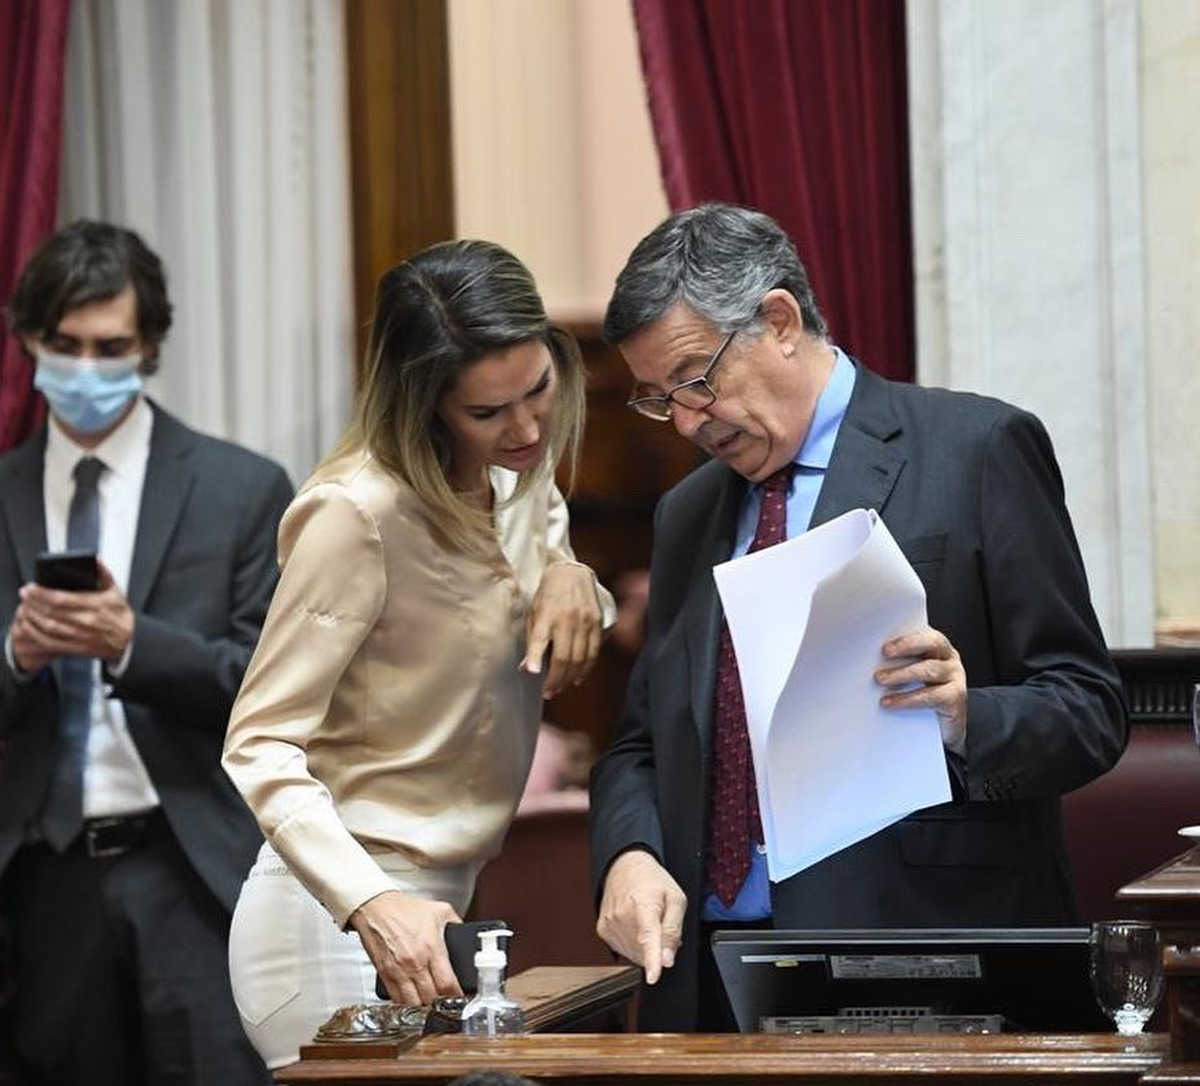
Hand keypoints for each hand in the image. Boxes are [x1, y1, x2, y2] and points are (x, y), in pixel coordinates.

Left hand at [11, 561, 133, 669]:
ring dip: (33, 617)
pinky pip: (51, 643)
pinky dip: (36, 634)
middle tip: (25, 594)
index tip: (31, 587)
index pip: (63, 598)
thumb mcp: (115, 591)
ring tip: (26, 607)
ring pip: (49, 627)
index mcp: (97, 605)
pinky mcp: (77, 648)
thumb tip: (95, 560)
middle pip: (52, 612)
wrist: (129, 640)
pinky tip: (31, 626)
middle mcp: (89, 621)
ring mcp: (82, 636)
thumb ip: (104, 574)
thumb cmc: (120, 614)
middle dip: (34, 602)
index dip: (43, 593)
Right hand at [348, 890, 462, 1005]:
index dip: (457, 995)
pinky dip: (406, 1004)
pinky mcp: (385, 975)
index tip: (460, 997)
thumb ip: (456, 923)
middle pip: (432, 998)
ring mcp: (399, 971)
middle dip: (441, 1003)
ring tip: (430, 1003)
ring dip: (424, 1007)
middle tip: (446, 1000)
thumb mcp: (440, 910)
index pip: (447, 984)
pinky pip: (396, 999)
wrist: (377, 907)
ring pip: (414, 1004)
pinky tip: (413, 1000)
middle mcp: (415, 962)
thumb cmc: (405, 909)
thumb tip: (466, 933)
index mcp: (431, 948)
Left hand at [522, 562, 602, 697]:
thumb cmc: (548, 596)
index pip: (539, 639)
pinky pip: (594, 652)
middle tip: (549, 692)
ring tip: (561, 687)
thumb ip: (531, 641)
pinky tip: (578, 678)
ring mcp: (584, 621)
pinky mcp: (596, 622)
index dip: (535, 657)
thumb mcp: (533, 613)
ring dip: (570, 678)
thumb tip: (526, 669)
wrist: (571, 573)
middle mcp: (565, 619)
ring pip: (580, 659)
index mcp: (545, 615)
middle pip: (563, 657)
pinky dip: (586, 669)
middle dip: (556, 679)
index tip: (533, 673)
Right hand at [596, 849, 685, 984]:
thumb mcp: (676, 899)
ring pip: (634, 955)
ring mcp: (610, 923)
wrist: (625, 866)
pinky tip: (635, 927)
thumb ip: (674, 930)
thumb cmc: (651, 880)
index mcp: (644, 904)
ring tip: (648, 923)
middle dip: (658, 948)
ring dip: (645, 948)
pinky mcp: (603, 930)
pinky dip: (633, 945)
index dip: (652, 959)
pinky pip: (623, 950)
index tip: (654, 976)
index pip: (648, 937)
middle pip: (644, 951)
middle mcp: (622, 915)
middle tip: (662, 926)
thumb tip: (668, 959)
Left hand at [876, 625, 967, 753]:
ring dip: (902, 674)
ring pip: (930, 669)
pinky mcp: (955, 698)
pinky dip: (907, 699)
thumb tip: (869, 657)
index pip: (923, 631)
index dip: (905, 633)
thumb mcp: (909, 675)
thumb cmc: (921, 695)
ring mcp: (955, 677)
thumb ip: (897, 662)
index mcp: (936, 647)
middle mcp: (949, 658)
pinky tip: (890, 702)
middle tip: (884, 653)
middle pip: (932, 643)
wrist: (942, 729)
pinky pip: (931, 696)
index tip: (884, 638)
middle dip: (907, 645)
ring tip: (880, 679)